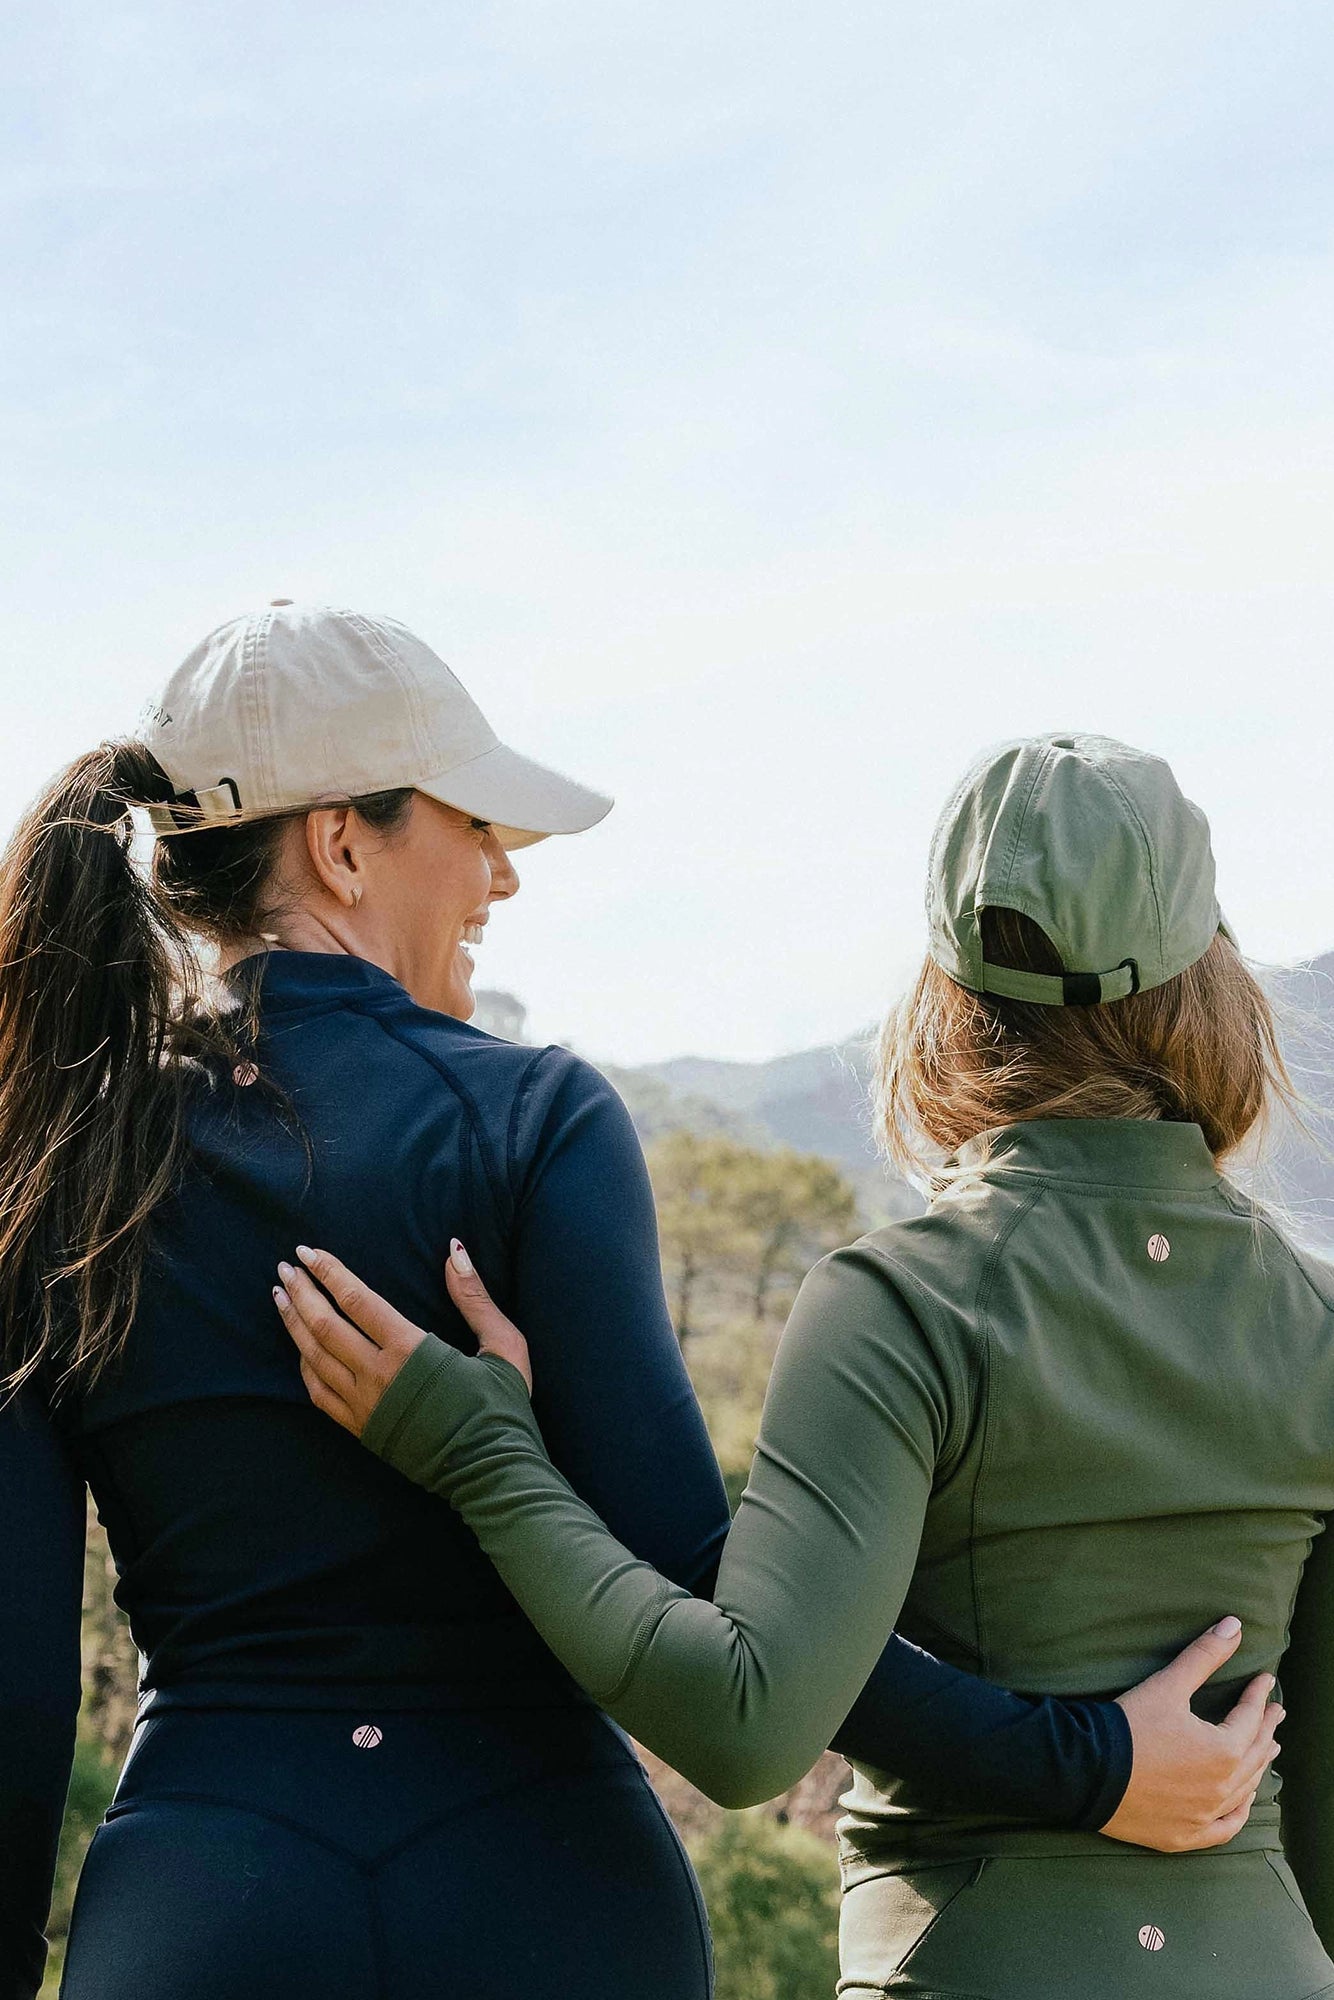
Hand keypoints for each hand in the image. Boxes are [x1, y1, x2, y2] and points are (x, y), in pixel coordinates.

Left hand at [273, 1240, 530, 1437]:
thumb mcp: (504, 1346)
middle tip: (284, 1267)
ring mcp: (365, 1406)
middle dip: (302, 1292)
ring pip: (314, 1358)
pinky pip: (319, 1394)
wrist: (492, 1473)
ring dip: (294, 1324)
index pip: (358, 1301)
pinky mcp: (362, 1430)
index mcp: (411, 1350)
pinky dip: (304, 1365)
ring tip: (280, 1296)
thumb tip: (454, 1251)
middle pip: (325, 1326)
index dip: (330, 1272)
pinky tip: (300, 1347)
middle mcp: (379, 1377)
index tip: (307, 1251)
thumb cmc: (503, 1408)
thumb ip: (475, 1298)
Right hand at [1099, 1617, 1282, 1851]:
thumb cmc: (1129, 1725)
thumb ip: (1204, 1655)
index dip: (1258, 1696)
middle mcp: (1222, 1788)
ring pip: (1243, 1790)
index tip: (1265, 1681)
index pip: (1250, 1718)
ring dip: (1258, 1766)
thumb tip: (1235, 1625)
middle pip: (1253, 1755)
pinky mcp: (1185, 1835)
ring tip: (1267, 1749)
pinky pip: (1225, 1828)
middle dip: (1265, 1729)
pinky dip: (1238, 1812)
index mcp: (1223, 1751)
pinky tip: (1243, 1801)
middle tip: (1275, 1713)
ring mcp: (1205, 1816)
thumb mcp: (1167, 1685)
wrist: (1086, 1772)